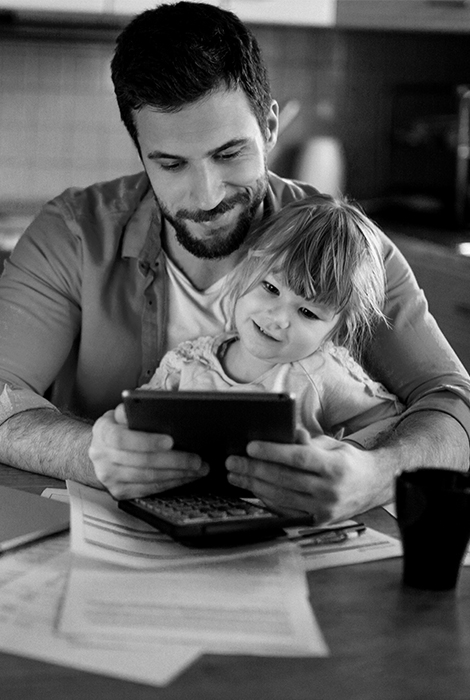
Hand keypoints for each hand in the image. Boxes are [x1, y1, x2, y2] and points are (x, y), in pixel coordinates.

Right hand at [89, 403, 208, 499]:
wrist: (101, 451)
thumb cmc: (118, 428)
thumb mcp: (121, 414)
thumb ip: (134, 409)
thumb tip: (155, 400)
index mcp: (103, 431)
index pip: (122, 438)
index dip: (147, 441)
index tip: (171, 441)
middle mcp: (102, 456)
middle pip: (142, 461)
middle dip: (175, 461)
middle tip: (197, 459)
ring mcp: (109, 477)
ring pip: (148, 478)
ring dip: (178, 474)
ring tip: (198, 469)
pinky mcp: (119, 492)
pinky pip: (149, 489)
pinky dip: (171, 484)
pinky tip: (186, 477)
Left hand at [225, 428, 383, 524]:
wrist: (372, 487)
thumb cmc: (347, 461)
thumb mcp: (332, 445)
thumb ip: (309, 441)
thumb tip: (287, 433)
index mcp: (335, 468)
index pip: (299, 458)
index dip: (273, 452)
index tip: (250, 446)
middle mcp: (330, 491)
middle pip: (284, 479)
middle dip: (254, 469)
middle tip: (232, 461)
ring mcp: (323, 510)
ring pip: (281, 497)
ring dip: (253, 485)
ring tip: (236, 474)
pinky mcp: (317, 521)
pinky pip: (285, 510)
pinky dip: (266, 499)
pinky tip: (252, 488)